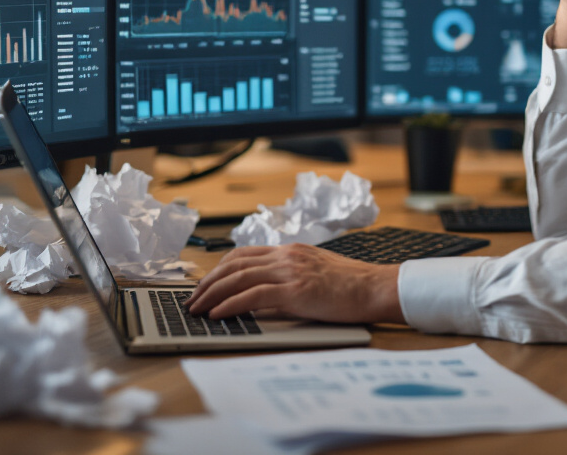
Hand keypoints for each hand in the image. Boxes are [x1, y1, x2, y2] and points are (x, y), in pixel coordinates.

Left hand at [184, 243, 403, 324]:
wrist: (374, 288)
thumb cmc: (351, 285)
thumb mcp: (315, 272)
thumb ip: (290, 275)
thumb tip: (265, 293)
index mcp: (290, 251)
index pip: (244, 255)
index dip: (219, 270)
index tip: (205, 284)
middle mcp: (286, 256)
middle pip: (234, 264)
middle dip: (208, 283)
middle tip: (192, 299)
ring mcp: (290, 271)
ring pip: (238, 278)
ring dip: (212, 294)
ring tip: (197, 308)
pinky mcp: (295, 291)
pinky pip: (253, 295)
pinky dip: (231, 304)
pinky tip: (218, 314)